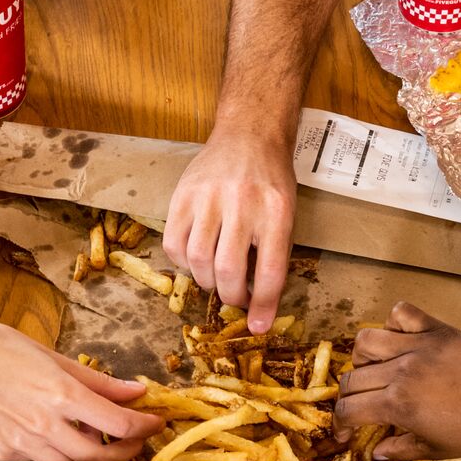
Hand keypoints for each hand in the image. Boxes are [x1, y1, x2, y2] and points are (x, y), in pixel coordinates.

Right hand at [0, 323, 164, 460]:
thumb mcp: (52, 356)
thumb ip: (96, 381)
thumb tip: (135, 392)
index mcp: (60, 394)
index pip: (119, 425)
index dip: (145, 428)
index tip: (155, 423)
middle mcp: (43, 425)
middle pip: (100, 458)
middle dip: (125, 454)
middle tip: (134, 444)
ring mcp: (21, 445)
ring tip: (101, 448)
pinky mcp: (3, 454)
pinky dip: (56, 456)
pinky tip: (55, 439)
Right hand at [163, 125, 296, 334]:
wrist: (248, 134)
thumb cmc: (271, 180)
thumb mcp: (286, 213)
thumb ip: (273, 254)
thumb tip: (259, 304)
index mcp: (277, 211)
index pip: (269, 271)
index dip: (262, 306)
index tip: (257, 327)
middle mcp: (242, 203)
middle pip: (228, 270)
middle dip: (231, 296)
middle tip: (234, 298)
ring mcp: (208, 197)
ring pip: (198, 260)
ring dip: (206, 281)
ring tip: (215, 278)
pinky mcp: (182, 194)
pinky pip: (174, 244)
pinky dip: (183, 263)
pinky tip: (195, 259)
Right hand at [333, 303, 460, 459]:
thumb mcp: (436, 450)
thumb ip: (400, 449)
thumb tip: (375, 452)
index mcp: (398, 405)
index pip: (348, 409)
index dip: (339, 424)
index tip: (346, 433)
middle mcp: (400, 371)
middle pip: (352, 377)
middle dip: (349, 397)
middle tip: (362, 407)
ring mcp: (418, 346)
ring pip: (366, 340)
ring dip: (363, 358)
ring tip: (377, 370)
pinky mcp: (436, 329)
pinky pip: (400, 313)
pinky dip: (394, 324)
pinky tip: (402, 341)